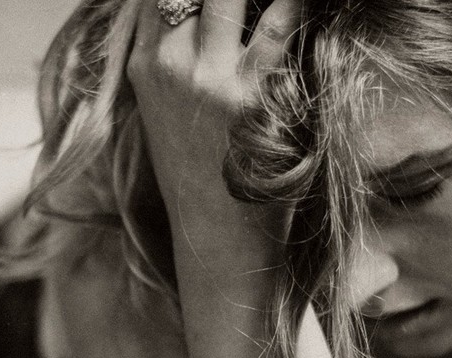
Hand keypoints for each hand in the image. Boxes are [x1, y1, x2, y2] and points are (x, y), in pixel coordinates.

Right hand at [125, 0, 299, 221]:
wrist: (216, 240)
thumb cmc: (200, 176)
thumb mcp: (165, 111)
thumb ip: (176, 58)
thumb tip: (204, 14)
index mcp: (144, 66)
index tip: (213, 0)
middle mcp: (169, 64)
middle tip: (245, 3)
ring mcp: (208, 78)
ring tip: (282, 6)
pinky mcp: (251, 96)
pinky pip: (283, 21)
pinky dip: (298, 8)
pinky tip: (306, 10)